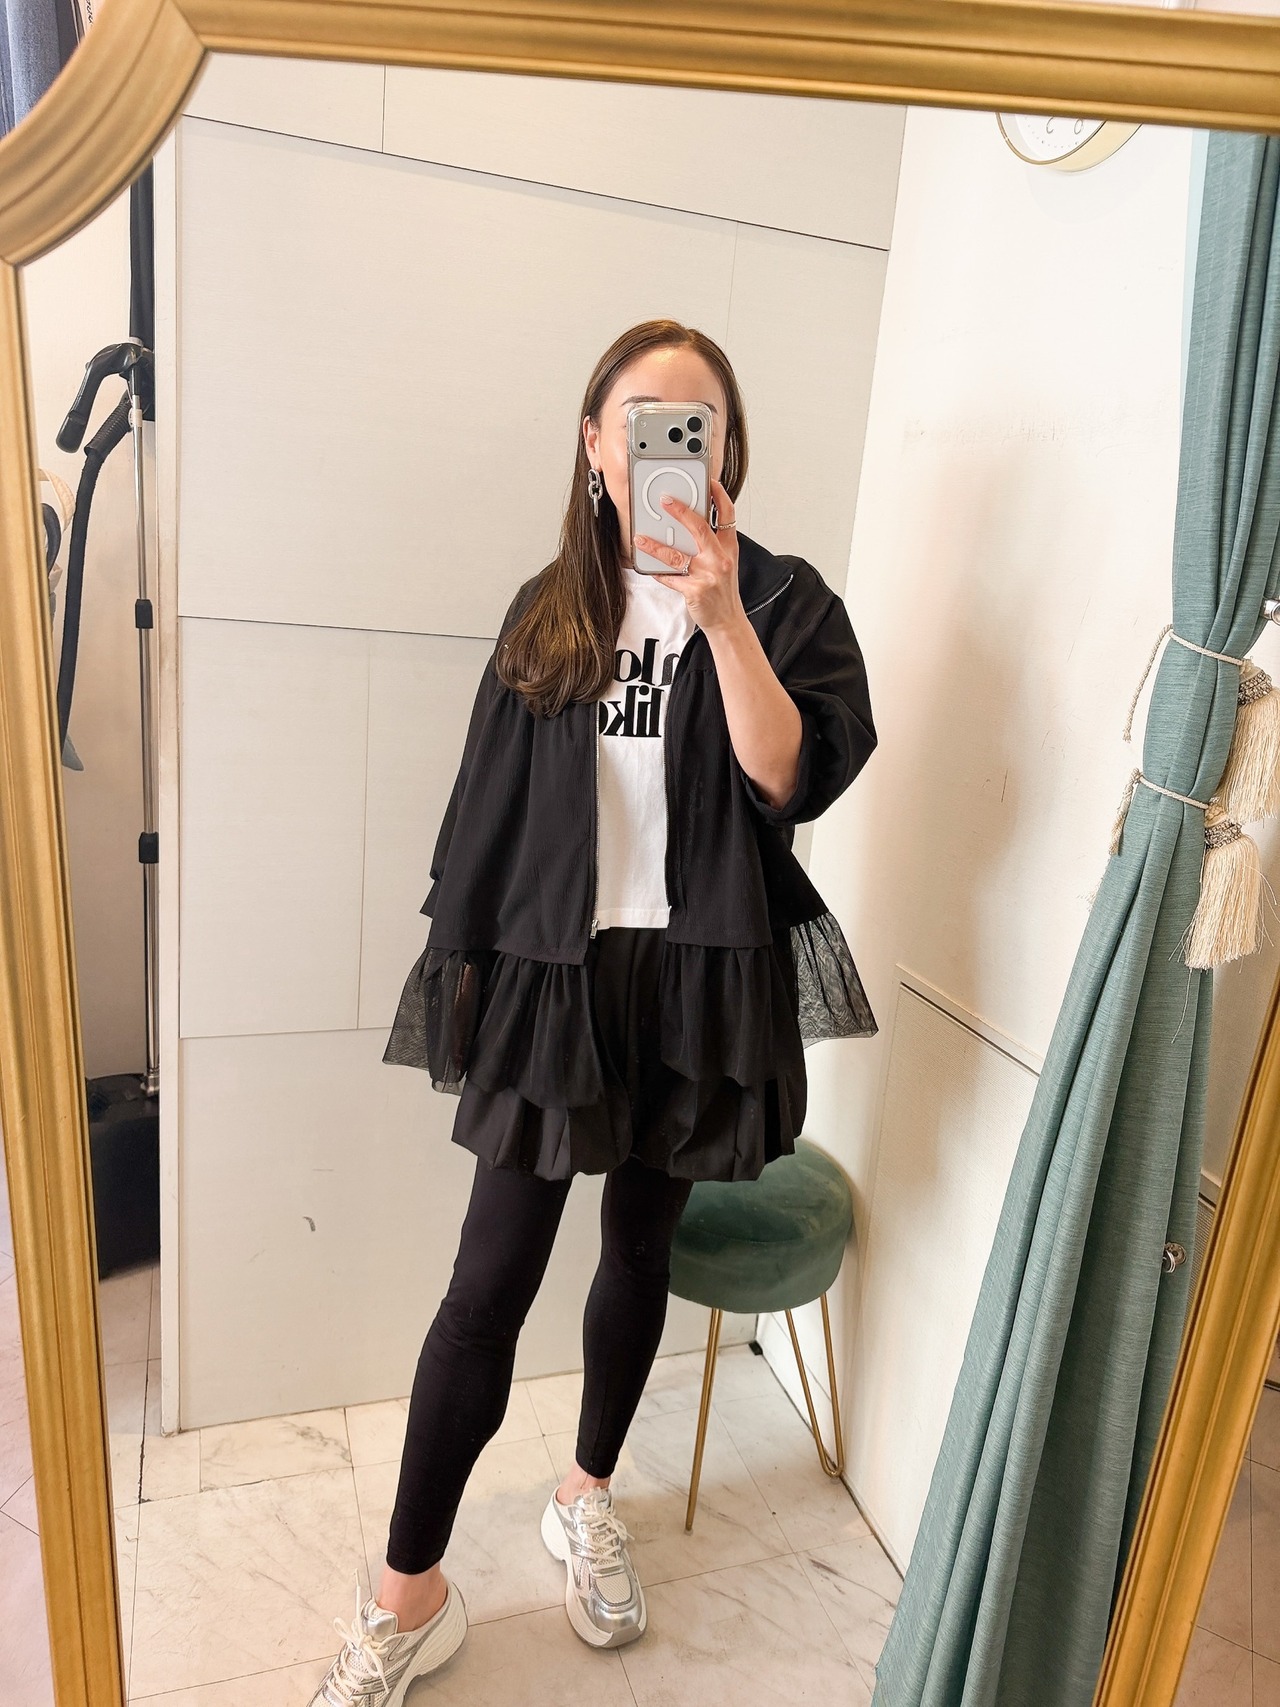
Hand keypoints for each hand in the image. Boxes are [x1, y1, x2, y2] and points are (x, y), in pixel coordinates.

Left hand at [634, 477, 743, 634]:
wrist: (727, 620)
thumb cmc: (723, 591)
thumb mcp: (725, 563)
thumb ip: (713, 544)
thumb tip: (690, 524)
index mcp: (729, 548)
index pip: (727, 515)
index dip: (719, 495)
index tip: (709, 482)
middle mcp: (720, 559)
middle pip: (700, 528)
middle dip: (681, 512)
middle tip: (665, 500)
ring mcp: (708, 575)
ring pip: (677, 555)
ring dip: (655, 546)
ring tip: (640, 539)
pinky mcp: (695, 591)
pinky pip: (671, 578)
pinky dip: (658, 573)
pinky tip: (649, 567)